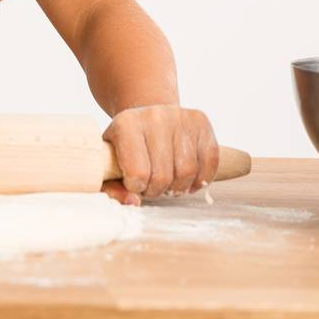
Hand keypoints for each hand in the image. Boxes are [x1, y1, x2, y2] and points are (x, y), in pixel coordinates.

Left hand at [101, 104, 219, 205]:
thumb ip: (112, 187)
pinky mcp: (201, 122)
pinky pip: (210, 163)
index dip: (137, 187)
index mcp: (126, 124)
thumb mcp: (109, 161)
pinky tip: (187, 179)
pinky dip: (200, 179)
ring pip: (188, 172)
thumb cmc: (126, 145)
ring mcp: (180, 117)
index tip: (135, 184)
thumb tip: (133, 202)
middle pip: (164, 176)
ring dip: (179, 188)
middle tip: (152, 187)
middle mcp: (154, 116)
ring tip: (168, 184)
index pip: (137, 172)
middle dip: (157, 190)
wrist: (147, 116)